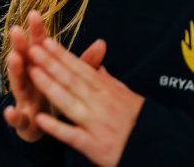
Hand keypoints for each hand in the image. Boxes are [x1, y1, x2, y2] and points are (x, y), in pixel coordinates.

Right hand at [3, 11, 105, 142]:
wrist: (41, 128)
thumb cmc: (54, 96)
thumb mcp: (70, 79)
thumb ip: (84, 63)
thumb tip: (102, 43)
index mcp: (40, 67)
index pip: (39, 46)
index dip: (37, 31)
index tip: (35, 14)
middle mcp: (29, 79)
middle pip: (24, 59)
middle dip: (19, 45)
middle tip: (16, 29)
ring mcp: (24, 99)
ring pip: (18, 84)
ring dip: (14, 72)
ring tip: (14, 58)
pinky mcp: (23, 120)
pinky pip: (18, 117)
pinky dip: (13, 116)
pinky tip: (11, 112)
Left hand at [28, 38, 143, 166]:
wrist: (161, 152)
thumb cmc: (143, 124)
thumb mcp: (129, 98)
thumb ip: (110, 82)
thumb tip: (99, 66)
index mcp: (108, 91)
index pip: (81, 69)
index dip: (63, 55)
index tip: (46, 41)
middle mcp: (101, 104)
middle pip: (72, 80)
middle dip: (51, 63)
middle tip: (32, 48)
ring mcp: (96, 124)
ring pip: (69, 102)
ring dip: (49, 86)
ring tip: (32, 72)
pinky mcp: (95, 147)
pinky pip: (73, 136)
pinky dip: (56, 127)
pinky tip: (40, 118)